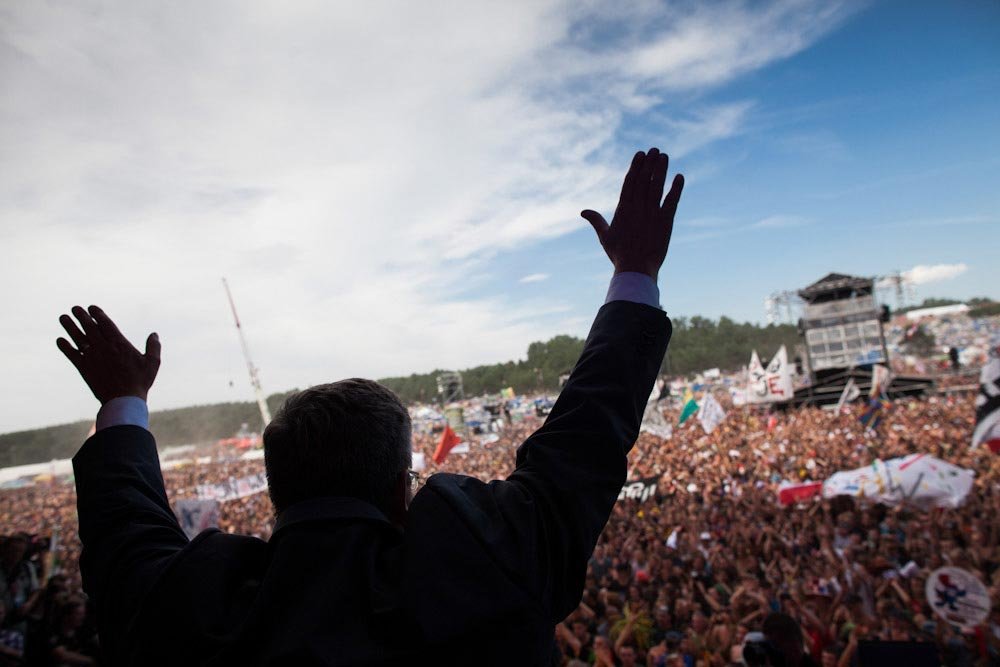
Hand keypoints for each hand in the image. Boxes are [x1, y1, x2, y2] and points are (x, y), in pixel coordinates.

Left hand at [57, 305, 159, 403]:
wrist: (123, 400)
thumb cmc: (140, 382)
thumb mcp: (153, 363)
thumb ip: (153, 347)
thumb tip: (154, 334)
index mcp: (120, 344)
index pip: (105, 323)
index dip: (97, 314)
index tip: (90, 307)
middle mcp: (104, 347)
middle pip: (89, 327)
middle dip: (81, 316)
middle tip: (75, 308)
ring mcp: (92, 357)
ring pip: (78, 338)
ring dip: (69, 327)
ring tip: (63, 318)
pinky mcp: (84, 368)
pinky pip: (72, 354)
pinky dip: (65, 347)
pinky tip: (60, 340)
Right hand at [582, 147, 683, 280]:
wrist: (635, 269)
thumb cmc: (619, 255)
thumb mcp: (605, 236)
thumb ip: (596, 221)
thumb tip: (583, 212)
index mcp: (623, 209)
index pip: (630, 182)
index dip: (636, 166)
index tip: (640, 154)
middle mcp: (637, 208)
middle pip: (644, 180)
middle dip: (649, 164)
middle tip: (654, 150)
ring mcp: (652, 214)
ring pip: (657, 187)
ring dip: (661, 170)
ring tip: (664, 156)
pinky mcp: (665, 222)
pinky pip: (672, 201)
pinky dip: (676, 189)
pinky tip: (679, 176)